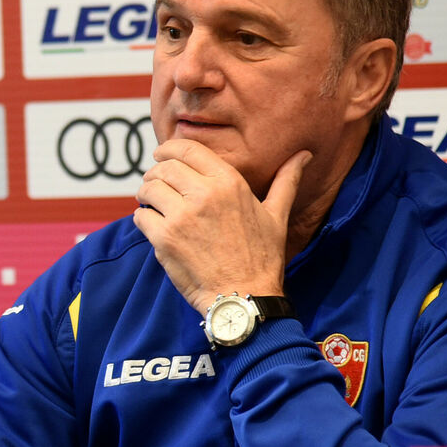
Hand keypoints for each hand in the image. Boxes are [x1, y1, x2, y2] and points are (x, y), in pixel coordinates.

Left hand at [133, 139, 310, 314]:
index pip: (187, 149)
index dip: (169, 148)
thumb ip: (286, 181)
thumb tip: (304, 155)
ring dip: (147, 195)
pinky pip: (142, 217)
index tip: (162, 155)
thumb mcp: (277, 215)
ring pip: (148, 189)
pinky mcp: (165, 239)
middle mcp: (203, 194)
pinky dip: (144, 219)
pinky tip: (154, 227)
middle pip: (164, 168)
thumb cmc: (262, 258)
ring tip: (153, 204)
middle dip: (156, 173)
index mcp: (229, 182)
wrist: (244, 298)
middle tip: (156, 184)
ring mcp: (182, 217)